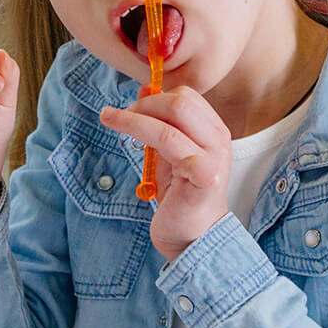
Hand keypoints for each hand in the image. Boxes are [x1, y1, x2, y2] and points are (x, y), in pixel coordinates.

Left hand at [98, 87, 230, 260]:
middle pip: (180, 100)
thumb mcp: (168, 154)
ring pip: (170, 118)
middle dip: (144, 103)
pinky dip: (142, 134)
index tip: (132, 106)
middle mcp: (218, 139)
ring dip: (132, 116)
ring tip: (108, 118)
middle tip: (118, 115)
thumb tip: (145, 90)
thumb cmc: (181, 198)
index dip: (155, 95)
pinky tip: (129, 143)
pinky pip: (167, 142)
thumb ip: (161, 123)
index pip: (186, 95)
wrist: (194, 237)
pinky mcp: (203, 174)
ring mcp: (213, 156)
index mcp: (213, 131)